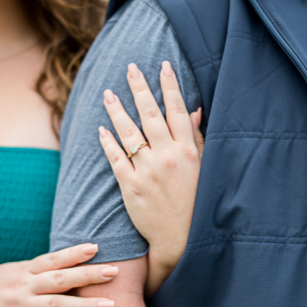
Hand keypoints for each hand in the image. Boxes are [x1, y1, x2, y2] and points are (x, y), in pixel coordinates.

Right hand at [0, 244, 117, 306]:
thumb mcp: (9, 274)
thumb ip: (36, 271)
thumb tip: (67, 264)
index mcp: (22, 271)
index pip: (52, 259)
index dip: (74, 253)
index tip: (97, 247)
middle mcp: (22, 287)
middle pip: (60, 279)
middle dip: (89, 276)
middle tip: (115, 272)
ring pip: (56, 306)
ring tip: (111, 306)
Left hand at [98, 61, 204, 296]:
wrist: (182, 240)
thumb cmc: (197, 204)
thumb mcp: (204, 170)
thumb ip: (197, 139)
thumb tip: (194, 109)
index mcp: (188, 152)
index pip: (177, 110)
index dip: (170, 86)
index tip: (162, 66)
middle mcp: (168, 157)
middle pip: (150, 114)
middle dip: (140, 88)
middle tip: (130, 68)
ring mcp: (148, 170)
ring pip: (128, 131)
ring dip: (117, 109)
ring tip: (108, 93)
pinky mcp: (131, 185)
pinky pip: (115, 156)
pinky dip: (107, 141)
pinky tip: (102, 129)